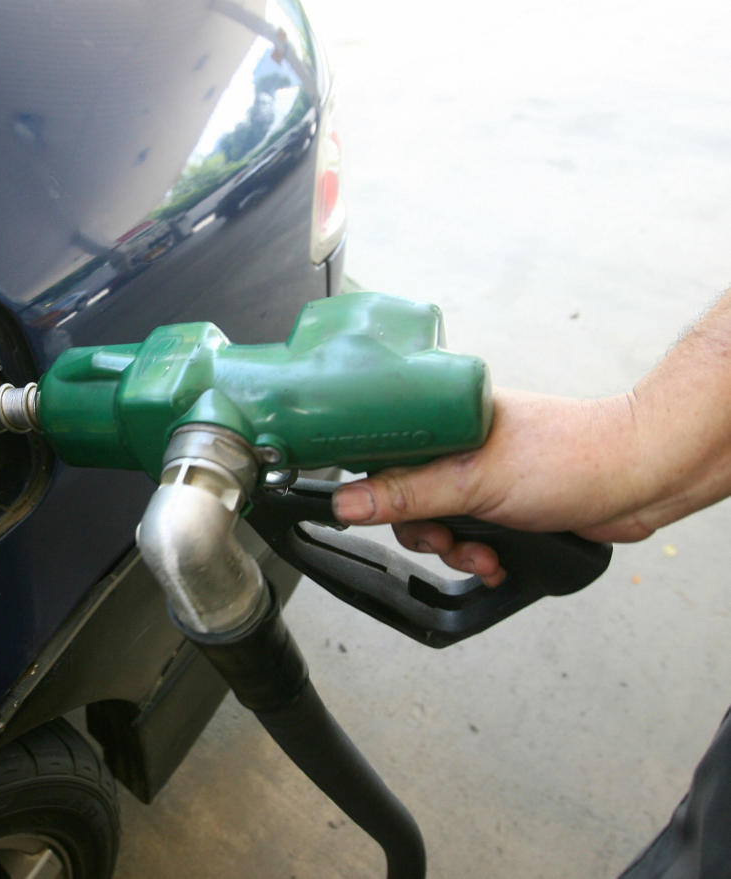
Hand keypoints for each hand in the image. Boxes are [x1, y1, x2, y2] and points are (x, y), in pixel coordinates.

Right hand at [331, 389, 651, 585]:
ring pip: (441, 523)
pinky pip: (472, 536)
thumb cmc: (572, 457)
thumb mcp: (473, 481)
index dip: (375, 491)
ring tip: (483, 555)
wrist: (643, 479)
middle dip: (425, 532)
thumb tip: (345, 502)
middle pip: (407, 499)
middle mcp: (461, 445)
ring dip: (457, 550)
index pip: (383, 453)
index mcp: (446, 420)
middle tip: (444, 540)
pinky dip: (480, 556)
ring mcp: (485, 476)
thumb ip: (406, 495)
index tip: (380, 516)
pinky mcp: (507, 504)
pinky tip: (498, 562)